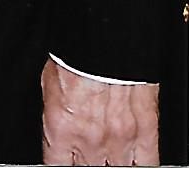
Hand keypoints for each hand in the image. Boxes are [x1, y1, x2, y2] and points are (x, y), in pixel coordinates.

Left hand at [41, 57, 158, 165]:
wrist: (105, 40)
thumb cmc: (76, 54)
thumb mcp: (50, 82)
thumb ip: (56, 110)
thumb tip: (59, 120)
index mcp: (62, 129)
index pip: (56, 166)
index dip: (60, 163)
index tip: (64, 158)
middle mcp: (90, 140)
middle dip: (86, 161)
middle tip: (87, 150)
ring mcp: (120, 140)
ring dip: (110, 161)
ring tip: (108, 153)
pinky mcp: (145, 132)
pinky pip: (147, 163)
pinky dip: (140, 164)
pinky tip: (132, 159)